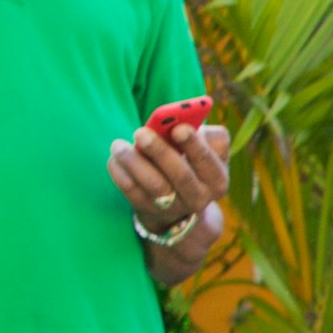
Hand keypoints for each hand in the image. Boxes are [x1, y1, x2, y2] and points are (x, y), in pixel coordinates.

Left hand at [107, 119, 230, 247]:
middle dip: (160, 151)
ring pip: (153, 184)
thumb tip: (181, 122)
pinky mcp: (148, 209)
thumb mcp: (208, 151)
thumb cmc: (193, 162)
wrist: (180, 202)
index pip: (207, 161)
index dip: (194, 145)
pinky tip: (114, 158)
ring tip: (119, 145)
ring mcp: (173, 206)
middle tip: (141, 132)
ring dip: (134, 162)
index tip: (179, 128)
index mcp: (217, 179)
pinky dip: (120, 173)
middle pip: (180, 175)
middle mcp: (199, 197)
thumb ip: (204, 135)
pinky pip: (131, 191)